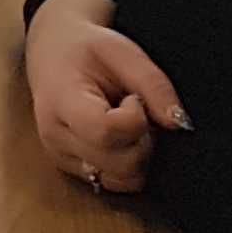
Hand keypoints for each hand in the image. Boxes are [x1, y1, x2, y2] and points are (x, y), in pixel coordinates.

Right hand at [23, 0, 189, 193]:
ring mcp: (63, 158)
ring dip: (139, 155)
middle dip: (143, 139)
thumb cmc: (85, 50)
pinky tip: (123, 139)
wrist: (52, 56)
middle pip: (120, 163)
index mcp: (60, 102)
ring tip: (128, 123)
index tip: (132, 98)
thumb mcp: (122, 52)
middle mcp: (56, 138)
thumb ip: (153, 85)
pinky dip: (130, 165)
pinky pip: (117, 182)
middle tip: (136, 109)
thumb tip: (179, 123)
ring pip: (123, 179)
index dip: (135, 119)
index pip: (105, 132)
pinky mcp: (74, 170)